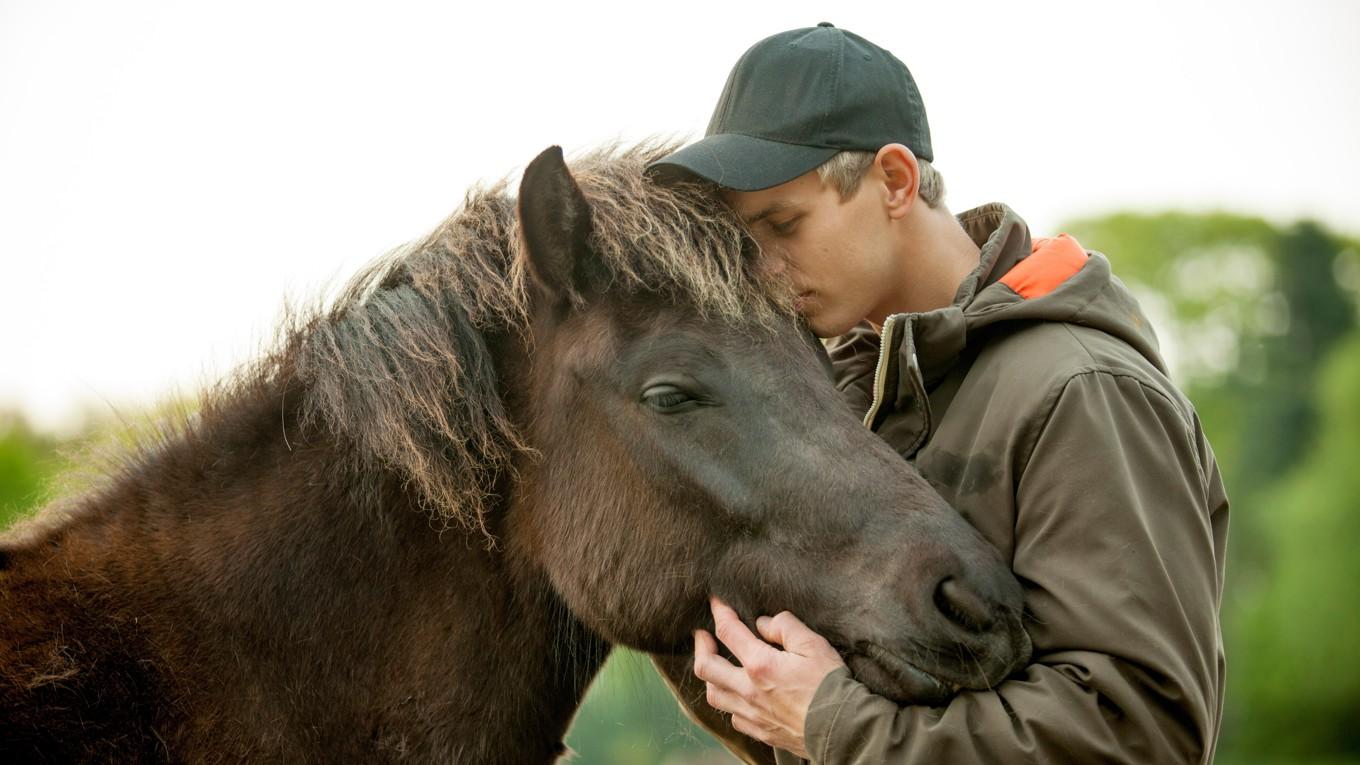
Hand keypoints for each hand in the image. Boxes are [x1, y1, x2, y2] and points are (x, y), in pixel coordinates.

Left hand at [693, 596, 844, 758]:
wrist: (843, 729)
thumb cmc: (831, 685)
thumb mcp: (813, 645)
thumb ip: (785, 627)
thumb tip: (763, 623)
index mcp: (760, 664)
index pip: (728, 631)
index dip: (719, 611)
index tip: (715, 601)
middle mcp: (749, 690)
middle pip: (706, 667)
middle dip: (700, 646)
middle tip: (701, 635)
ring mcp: (752, 713)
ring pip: (714, 695)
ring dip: (710, 676)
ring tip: (714, 665)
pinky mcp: (760, 731)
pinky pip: (733, 716)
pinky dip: (729, 702)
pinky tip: (737, 694)